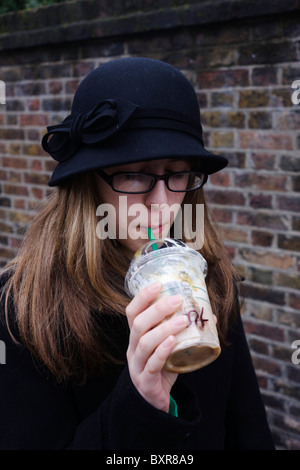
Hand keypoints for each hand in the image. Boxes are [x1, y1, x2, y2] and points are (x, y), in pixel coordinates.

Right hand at [125, 281, 186, 412]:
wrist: (155, 402)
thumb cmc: (162, 369)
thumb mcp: (170, 347)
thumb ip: (185, 331)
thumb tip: (210, 315)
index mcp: (136, 337)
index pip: (132, 312)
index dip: (142, 297)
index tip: (159, 284)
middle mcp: (133, 348)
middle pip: (138, 324)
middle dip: (157, 309)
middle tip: (177, 299)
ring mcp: (137, 365)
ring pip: (145, 342)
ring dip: (164, 328)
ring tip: (182, 320)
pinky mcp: (145, 381)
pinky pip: (152, 364)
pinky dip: (162, 351)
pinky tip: (173, 342)